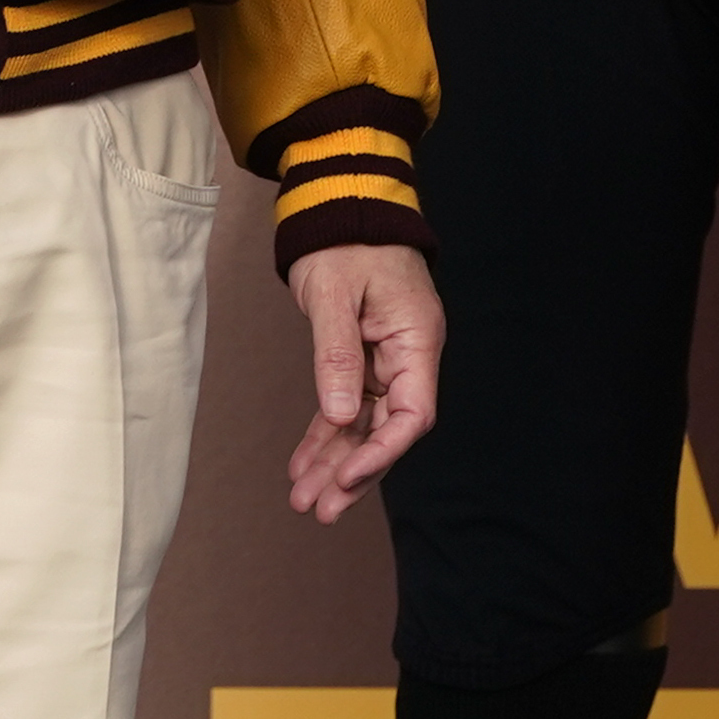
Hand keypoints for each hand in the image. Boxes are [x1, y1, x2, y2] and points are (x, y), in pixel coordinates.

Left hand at [287, 243, 441, 520]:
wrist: (341, 209)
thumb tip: (340, 412)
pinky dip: (325, 436)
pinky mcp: (362, 359)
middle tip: (319, 509)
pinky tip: (302, 465)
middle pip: (387, 429)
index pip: (412, 412)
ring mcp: (386, 360)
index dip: (383, 453)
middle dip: (354, 472)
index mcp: (416, 339)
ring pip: (363, 425)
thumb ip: (338, 355)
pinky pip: (345, 407)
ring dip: (335, 462)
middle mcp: (408, 356)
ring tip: (303, 501)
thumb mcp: (335, 295)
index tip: (348, 479)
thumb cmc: (346, 242)